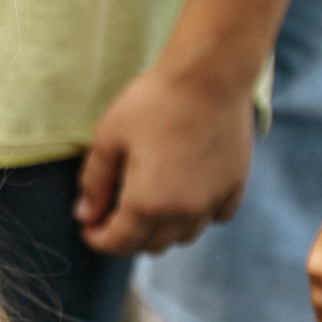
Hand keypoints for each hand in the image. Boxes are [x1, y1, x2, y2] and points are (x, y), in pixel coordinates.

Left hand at [76, 64, 254, 255]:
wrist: (209, 76)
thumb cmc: (153, 103)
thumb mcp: (108, 139)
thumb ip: (93, 183)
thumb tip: (85, 215)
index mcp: (147, 204)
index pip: (118, 244)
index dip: (97, 239)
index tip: (88, 227)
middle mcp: (183, 213)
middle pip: (151, 245)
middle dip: (127, 235)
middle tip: (113, 211)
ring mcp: (213, 201)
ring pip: (184, 236)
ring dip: (162, 228)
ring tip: (148, 201)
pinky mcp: (236, 186)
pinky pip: (215, 217)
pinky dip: (197, 214)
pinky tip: (186, 192)